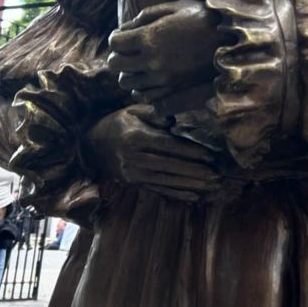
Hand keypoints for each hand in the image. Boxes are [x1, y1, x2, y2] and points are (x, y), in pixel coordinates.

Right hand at [82, 104, 218, 201]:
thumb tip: (173, 120)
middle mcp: (134, 158)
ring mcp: (133, 173)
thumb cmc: (117, 123)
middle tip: (217, 175)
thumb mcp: (132, 110)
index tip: (210, 155)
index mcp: (136, 138)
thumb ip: (154, 112)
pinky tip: (194, 196)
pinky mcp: (133, 183)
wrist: (90, 144)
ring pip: (166, 181)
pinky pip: (158, 189)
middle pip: (170, 166)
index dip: (190, 151)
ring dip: (190, 185)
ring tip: (211, 186)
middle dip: (195, 172)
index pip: (168, 146)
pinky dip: (177, 194)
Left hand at [108, 1, 221, 100]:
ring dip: (129, 73)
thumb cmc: (203, 19)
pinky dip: (142, 88)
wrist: (232, 41)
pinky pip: (144, 96)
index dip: (118, 37)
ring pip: (126, 83)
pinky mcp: (172, 90)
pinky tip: (150, 78)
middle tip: (130, 50)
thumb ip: (145, 17)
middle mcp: (151, 60)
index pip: (114, 43)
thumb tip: (124, 28)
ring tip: (141, 64)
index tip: (125, 35)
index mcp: (149, 37)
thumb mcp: (174, 8)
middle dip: (119, 55)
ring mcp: (161, 78)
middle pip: (115, 64)